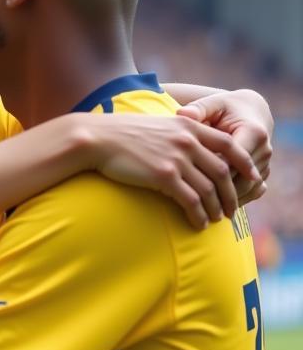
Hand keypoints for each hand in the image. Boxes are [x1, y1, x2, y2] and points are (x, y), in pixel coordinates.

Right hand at [88, 114, 258, 229]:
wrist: (97, 139)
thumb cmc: (120, 134)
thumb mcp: (156, 126)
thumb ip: (177, 135)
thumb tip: (186, 151)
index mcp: (189, 126)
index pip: (228, 143)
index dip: (244, 161)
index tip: (252, 175)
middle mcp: (188, 141)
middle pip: (223, 171)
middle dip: (231, 193)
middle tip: (232, 208)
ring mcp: (177, 159)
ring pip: (209, 189)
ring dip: (216, 208)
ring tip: (216, 220)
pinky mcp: (163, 176)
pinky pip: (190, 200)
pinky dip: (198, 215)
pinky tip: (198, 223)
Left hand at [176, 89, 271, 203]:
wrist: (248, 111)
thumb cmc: (223, 108)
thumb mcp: (211, 105)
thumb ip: (198, 109)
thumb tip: (182, 114)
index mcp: (253, 133)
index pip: (231, 161)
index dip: (210, 173)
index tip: (186, 181)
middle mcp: (264, 149)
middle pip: (239, 179)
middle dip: (217, 192)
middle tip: (191, 203)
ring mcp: (265, 163)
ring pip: (246, 189)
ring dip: (225, 200)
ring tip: (202, 209)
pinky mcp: (263, 172)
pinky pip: (252, 192)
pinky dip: (235, 200)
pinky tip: (215, 206)